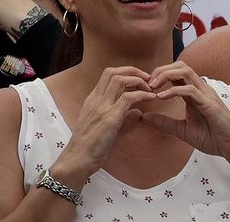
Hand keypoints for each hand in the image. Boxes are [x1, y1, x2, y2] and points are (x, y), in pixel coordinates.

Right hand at [50, 65, 152, 182]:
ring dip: (138, 80)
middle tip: (148, 78)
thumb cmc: (91, 146)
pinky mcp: (110, 118)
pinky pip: (128, 98)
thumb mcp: (110, 129)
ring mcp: (102, 107)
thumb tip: (139, 113)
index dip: (126, 72)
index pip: (108, 75)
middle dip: (133, 70)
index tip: (140, 80)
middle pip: (113, 72)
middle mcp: (96, 99)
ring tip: (150, 88)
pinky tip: (151, 98)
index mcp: (93, 100)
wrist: (79, 158)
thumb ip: (125, 119)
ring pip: (119, 80)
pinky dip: (142, 95)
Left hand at [136, 62, 229, 165]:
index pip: (175, 73)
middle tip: (146, 82)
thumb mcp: (183, 130)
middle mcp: (200, 90)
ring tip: (152, 86)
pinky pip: (190, 90)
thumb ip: (165, 123)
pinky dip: (173, 91)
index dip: (158, 75)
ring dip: (165, 75)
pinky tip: (161, 97)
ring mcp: (206, 95)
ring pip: (185, 71)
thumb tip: (144, 117)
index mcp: (194, 93)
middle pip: (179, 66)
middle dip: (160, 70)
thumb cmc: (214, 138)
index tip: (144, 85)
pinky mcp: (210, 104)